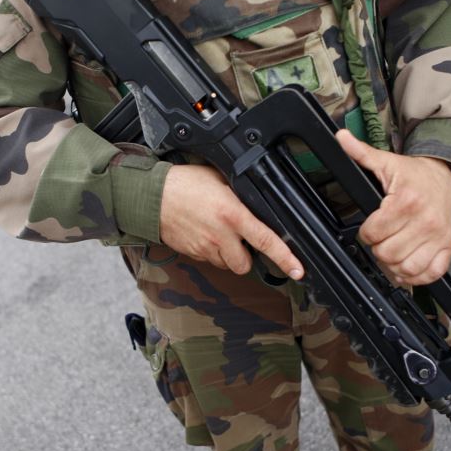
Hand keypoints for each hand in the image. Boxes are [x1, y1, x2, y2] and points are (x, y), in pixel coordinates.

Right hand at [159, 164, 304, 279]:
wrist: (152, 196)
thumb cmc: (184, 183)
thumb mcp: (220, 180)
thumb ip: (241, 196)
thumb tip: (256, 205)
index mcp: (233, 214)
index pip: (266, 241)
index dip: (285, 258)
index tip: (298, 270)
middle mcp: (220, 235)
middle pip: (245, 264)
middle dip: (246, 256)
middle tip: (240, 239)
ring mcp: (205, 247)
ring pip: (227, 265)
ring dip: (228, 255)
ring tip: (218, 233)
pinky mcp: (192, 253)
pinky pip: (209, 260)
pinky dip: (211, 252)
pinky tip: (204, 234)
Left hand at [336, 130, 450, 285]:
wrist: (448, 177)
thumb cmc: (415, 174)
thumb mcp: (387, 162)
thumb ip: (361, 153)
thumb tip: (341, 138)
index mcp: (405, 201)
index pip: (373, 233)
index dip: (365, 232)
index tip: (370, 226)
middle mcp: (425, 221)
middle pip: (386, 253)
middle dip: (378, 247)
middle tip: (381, 237)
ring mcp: (438, 237)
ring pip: (405, 268)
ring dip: (393, 264)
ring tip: (392, 250)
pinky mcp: (448, 248)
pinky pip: (429, 273)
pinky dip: (415, 274)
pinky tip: (407, 262)